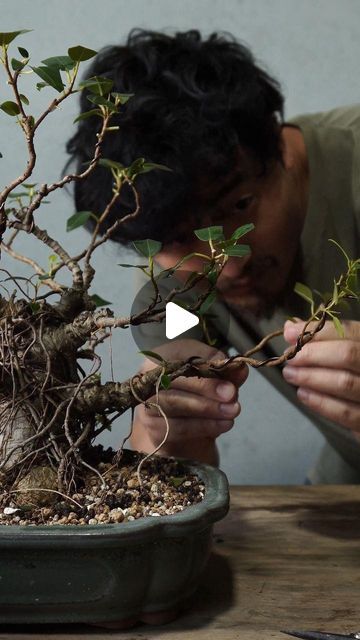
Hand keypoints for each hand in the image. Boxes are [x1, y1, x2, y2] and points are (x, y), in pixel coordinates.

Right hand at [131, 338, 247, 463]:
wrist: (185, 432)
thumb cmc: (199, 396)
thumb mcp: (215, 380)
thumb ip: (227, 373)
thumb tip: (240, 367)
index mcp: (163, 357)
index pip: (180, 351)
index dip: (204, 359)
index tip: (230, 368)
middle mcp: (149, 378)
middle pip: (174, 379)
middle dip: (206, 387)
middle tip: (232, 394)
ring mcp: (148, 404)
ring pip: (175, 403)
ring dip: (207, 408)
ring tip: (233, 410)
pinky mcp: (153, 428)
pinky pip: (178, 428)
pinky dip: (204, 426)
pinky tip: (224, 424)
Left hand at [283, 319, 359, 433]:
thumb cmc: (354, 372)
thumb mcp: (346, 350)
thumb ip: (323, 339)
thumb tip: (291, 328)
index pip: (349, 331)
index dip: (318, 332)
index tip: (290, 334)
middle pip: (347, 355)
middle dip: (313, 354)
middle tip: (290, 358)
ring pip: (344, 383)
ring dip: (311, 377)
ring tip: (290, 374)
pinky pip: (345, 412)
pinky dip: (321, 402)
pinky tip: (303, 393)